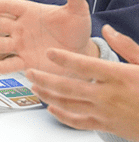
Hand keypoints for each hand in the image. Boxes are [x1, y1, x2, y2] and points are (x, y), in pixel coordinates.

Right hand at [0, 0, 96, 73]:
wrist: (82, 52)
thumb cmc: (77, 29)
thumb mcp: (78, 10)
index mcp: (30, 12)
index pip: (11, 5)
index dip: (0, 5)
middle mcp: (21, 27)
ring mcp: (22, 45)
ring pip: (1, 44)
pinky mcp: (26, 62)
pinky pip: (12, 63)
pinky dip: (3, 66)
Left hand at [26, 25, 138, 140]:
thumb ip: (126, 46)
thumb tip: (107, 29)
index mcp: (119, 76)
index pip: (84, 65)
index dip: (64, 58)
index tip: (48, 52)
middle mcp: (109, 95)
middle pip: (69, 86)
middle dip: (45, 78)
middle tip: (29, 71)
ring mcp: (106, 112)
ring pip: (69, 104)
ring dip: (48, 95)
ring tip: (35, 87)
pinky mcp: (107, 126)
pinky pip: (79, 122)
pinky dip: (62, 116)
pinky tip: (52, 109)